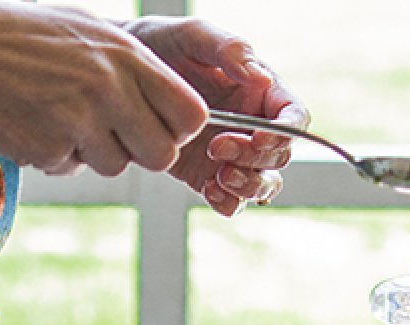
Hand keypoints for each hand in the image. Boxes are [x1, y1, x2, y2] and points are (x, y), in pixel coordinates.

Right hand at [0, 0, 207, 175]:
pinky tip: (32, 122)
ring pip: (115, 166)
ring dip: (93, 153)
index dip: (177, 129)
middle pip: (161, 154)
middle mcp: (109, 88)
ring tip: (61, 116)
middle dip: (141, 153)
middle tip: (113, 135)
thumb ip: (133, 69)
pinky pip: (70, 168)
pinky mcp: (46, 148)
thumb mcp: (90, 33)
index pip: (190, 114)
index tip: (156, 126)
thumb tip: (172, 107)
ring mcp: (77, 120)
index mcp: (127, 55)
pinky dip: (55, 155)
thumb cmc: (24, 36)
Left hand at [122, 16, 306, 216]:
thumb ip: (228, 48)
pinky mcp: (206, 176)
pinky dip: (229, 203)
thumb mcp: (191, 35)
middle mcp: (252, 125)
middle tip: (216, 147)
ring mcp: (231, 154)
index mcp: (259, 91)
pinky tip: (210, 191)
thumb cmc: (159, 46)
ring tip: (218, 177)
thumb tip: (261, 78)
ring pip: (263, 183)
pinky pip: (232, 200)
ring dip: (248, 186)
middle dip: (256, 158)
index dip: (286, 133)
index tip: (259, 137)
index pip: (294, 117)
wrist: (115, 77)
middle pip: (280, 155)